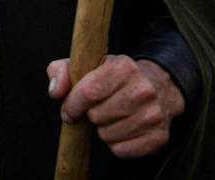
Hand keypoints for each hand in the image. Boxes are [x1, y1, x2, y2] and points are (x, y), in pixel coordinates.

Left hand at [47, 55, 184, 158]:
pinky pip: (121, 150)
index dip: (72, 105)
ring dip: (103, 129)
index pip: (89, 92)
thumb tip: (55, 92)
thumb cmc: (114, 77)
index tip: (69, 110)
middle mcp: (143, 90)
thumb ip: (61, 71)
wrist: (157, 87)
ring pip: (108, 135)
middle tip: (98, 108)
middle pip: (96, 116)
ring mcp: (154, 115)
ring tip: (111, 117)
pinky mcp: (159, 137)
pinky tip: (122, 129)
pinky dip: (116, 143)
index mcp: (124, 67)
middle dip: (90, 115)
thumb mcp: (86, 64)